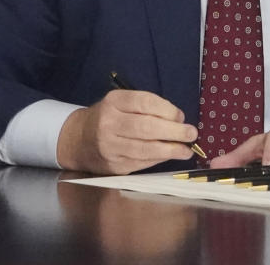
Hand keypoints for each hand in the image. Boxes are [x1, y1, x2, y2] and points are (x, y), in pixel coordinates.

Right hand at [57, 90, 198, 173]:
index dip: (166, 110)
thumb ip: (148, 107)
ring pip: (145, 149)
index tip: (181, 116)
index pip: (144, 102)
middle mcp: (109, 123)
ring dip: (170, 150)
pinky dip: (159, 159)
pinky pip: (141, 162)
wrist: (78, 140)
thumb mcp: (122, 103)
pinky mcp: (114, 165)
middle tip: (191, 134)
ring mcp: (110, 146)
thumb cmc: (109, 118)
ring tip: (187, 150)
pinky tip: (170, 156)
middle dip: (173, 131)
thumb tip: (178, 119)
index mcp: (113, 102)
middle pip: (146, 127)